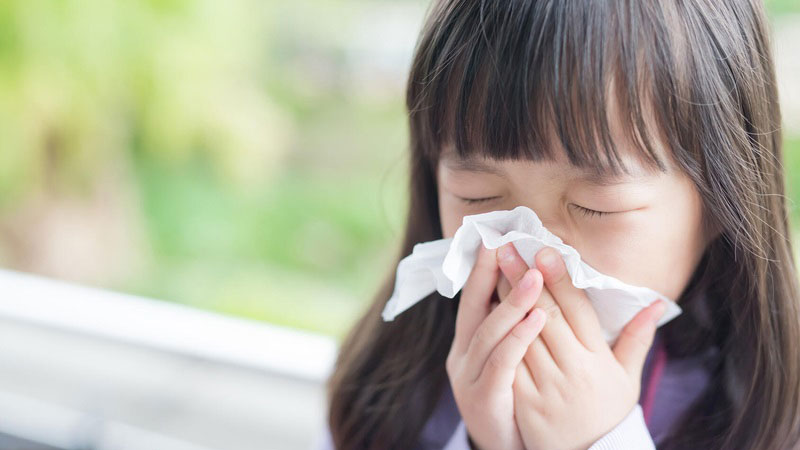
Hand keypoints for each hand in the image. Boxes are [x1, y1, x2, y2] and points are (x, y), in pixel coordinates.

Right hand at [446, 243, 547, 449]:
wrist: (507, 449)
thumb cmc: (514, 401)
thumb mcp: (509, 360)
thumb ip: (515, 326)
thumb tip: (530, 286)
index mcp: (469, 344)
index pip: (474, 299)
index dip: (482, 269)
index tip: (493, 237)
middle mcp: (463, 356)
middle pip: (474, 308)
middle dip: (489, 274)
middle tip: (505, 243)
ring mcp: (469, 378)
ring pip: (489, 333)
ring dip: (512, 302)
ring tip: (535, 277)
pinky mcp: (484, 398)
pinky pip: (501, 363)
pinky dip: (518, 338)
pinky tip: (537, 319)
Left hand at [494, 243, 666, 449]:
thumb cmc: (606, 412)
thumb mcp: (627, 378)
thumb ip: (637, 338)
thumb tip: (657, 302)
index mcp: (598, 360)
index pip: (577, 311)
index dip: (559, 279)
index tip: (543, 250)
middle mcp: (574, 370)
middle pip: (546, 316)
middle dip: (526, 279)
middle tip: (508, 248)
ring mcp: (548, 387)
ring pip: (523, 335)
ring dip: (506, 300)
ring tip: (492, 269)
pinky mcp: (526, 402)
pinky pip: (509, 363)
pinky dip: (498, 336)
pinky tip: (485, 311)